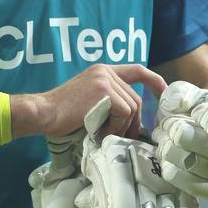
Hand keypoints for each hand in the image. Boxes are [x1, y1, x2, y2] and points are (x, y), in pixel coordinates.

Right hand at [12, 63, 166, 140]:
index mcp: (102, 72)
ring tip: (102, 133)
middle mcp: (105, 71)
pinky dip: (115, 127)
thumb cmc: (60, 115)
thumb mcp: (88, 101)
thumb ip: (108, 101)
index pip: (136, 70)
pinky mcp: (104, 91)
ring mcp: (104, 80)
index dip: (154, 81)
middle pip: (136, 98)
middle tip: (120, 136)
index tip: (164, 95)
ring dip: (121, 126)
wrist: (42, 113)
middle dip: (133, 121)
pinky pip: (124, 112)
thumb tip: (133, 120)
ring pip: (132, 107)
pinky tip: (99, 132)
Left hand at [151, 81, 207, 200]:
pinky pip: (204, 191)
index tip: (198, 114)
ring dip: (180, 156)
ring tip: (163, 142)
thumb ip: (183, 94)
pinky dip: (182, 179)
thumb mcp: (189, 93)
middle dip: (189, 138)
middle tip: (171, 125)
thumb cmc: (193, 106)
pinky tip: (167, 164)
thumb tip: (181, 105)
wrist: (188, 126)